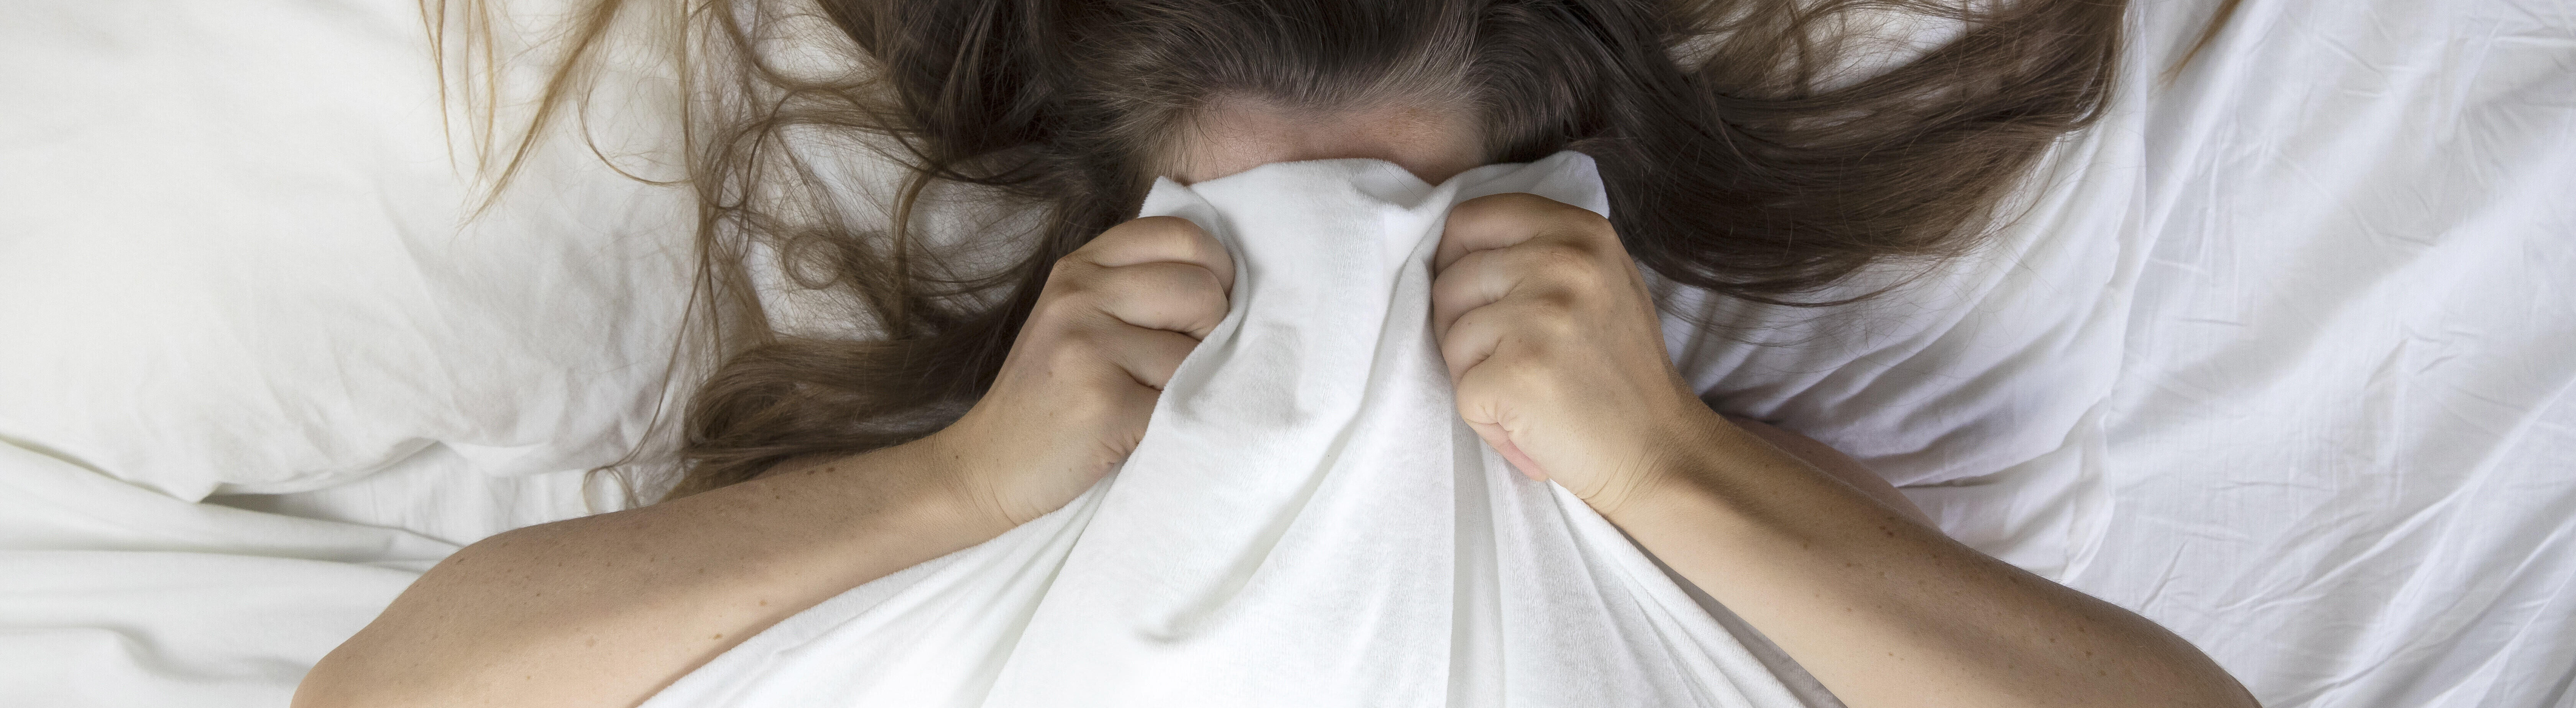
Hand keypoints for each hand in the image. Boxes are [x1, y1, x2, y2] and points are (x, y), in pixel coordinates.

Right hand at [923, 216, 1232, 528]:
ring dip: (1191, 383)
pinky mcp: (1103, 401)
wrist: (989, 465)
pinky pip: (1183, 403)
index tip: (1204, 310)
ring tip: (1149, 399)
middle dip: (1212, 333)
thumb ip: (1138, 286)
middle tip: (1177, 366)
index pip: (1182, 234)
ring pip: (1198, 352)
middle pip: (1203, 290)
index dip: (1215, 270)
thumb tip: (1232, 287)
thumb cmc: (1052, 394)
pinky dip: (1177, 423)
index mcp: (1081, 266)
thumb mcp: (1081, 318)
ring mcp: (1088, 346)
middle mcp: (1080, 295)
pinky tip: (1140, 430)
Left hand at [1429, 193, 1722, 517]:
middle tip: (1508, 363)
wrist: (1660, 451)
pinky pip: (1461, 392)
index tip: (1471, 297)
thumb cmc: (1619, 373)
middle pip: (1451, 281)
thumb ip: (1539, 251)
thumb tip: (1454, 248)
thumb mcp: (1599, 282)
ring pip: (1450, 337)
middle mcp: (1564, 263)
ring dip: (1473, 377)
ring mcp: (1541, 316)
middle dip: (1461, 329)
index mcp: (1580, 233)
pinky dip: (1485, 419)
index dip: (1452, 260)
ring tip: (1527, 395)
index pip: (1470, 219)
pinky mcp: (1518, 372)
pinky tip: (1529, 424)